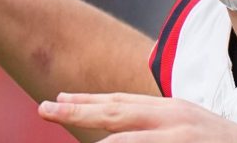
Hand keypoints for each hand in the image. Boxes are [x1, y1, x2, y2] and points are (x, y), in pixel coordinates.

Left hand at [39, 92, 236, 142]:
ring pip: (123, 137)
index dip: (88, 100)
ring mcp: (180, 135)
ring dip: (94, 136)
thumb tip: (127, 133)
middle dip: (77, 109)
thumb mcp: (192, 128)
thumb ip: (162, 126)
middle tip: (44, 107)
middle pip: (115, 112)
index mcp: (173, 110)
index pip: (122, 102)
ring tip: (59, 122)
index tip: (58, 99)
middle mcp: (174, 117)